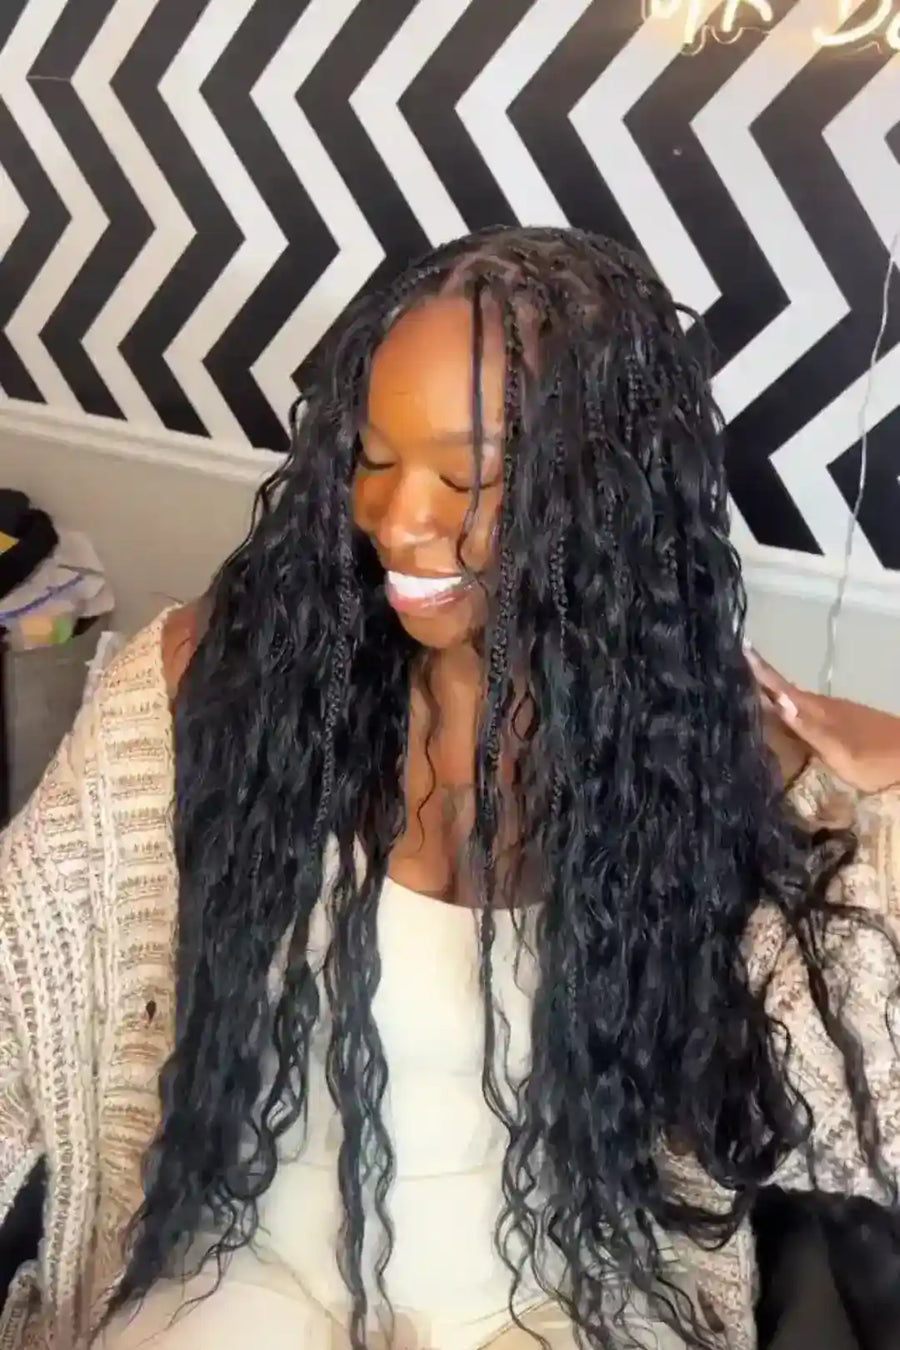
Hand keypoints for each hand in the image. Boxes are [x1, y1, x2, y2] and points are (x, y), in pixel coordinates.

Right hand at [746, 646, 899, 794]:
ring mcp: (833, 715)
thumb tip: (777, 701)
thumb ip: (809, 728)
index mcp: (817, 710)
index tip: (738, 647)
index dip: (759, 669)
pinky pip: (803, 711)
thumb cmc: (875, 760)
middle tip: (728, 670)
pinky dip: (786, 709)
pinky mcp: (840, 725)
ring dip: (770, 694)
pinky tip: (780, 717)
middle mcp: (822, 707)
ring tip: (743, 692)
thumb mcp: (840, 750)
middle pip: (782, 690)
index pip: (781, 686)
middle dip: (757, 679)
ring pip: (793, 700)